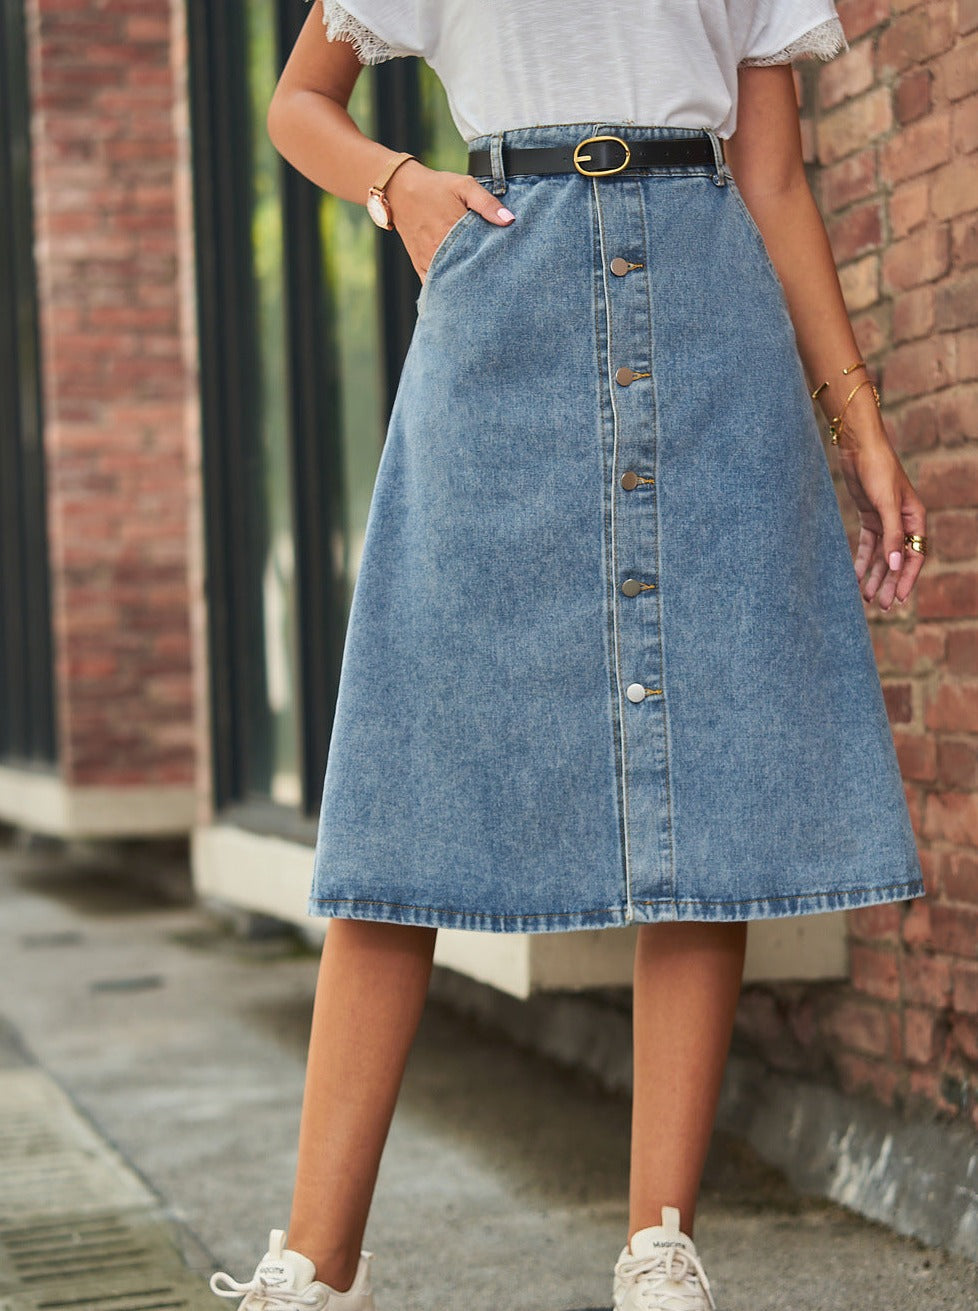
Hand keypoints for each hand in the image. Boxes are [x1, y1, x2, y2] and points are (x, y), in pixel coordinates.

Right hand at [384, 159, 514, 281]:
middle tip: (498, 282)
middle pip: (467, 272)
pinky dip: (446, 290)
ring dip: (465, 285)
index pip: (481, 255)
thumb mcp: (464, 186)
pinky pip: (433, 285)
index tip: (507, 265)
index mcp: (454, 231)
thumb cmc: (435, 187)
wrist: (399, 189)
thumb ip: (487, 203)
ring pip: (451, 282)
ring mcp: (429, 260)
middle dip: (483, 278)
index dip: (495, 262)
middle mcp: (440, 249)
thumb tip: (509, 220)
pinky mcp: (420, 264)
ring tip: (482, 290)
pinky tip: (459, 293)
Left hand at [834, 417, 926, 611]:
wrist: (860, 448)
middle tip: (883, 606)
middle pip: (898, 560)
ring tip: (868, 597)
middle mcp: (903, 522)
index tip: (899, 598)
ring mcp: (886, 521)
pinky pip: (868, 546)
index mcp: (915, 519)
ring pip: (882, 556)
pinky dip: (863, 561)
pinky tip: (856, 576)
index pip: (914, 556)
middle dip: (890, 583)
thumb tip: (896, 566)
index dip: (907, 579)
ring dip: (876, 576)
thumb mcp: (887, 505)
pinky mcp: (870, 518)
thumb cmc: (879, 471)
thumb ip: (892, 536)